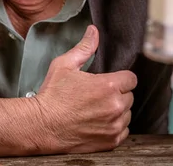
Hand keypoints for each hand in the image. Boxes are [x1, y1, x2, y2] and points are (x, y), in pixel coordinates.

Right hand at [34, 25, 136, 153]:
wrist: (40, 125)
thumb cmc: (52, 95)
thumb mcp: (65, 65)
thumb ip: (84, 47)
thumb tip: (93, 31)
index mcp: (108, 86)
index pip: (131, 79)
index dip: (121, 78)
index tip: (110, 81)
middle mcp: (115, 106)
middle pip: (129, 96)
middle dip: (117, 94)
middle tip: (99, 95)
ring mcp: (114, 126)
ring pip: (127, 114)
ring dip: (117, 111)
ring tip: (97, 109)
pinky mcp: (110, 142)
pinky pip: (123, 131)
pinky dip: (114, 127)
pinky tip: (98, 122)